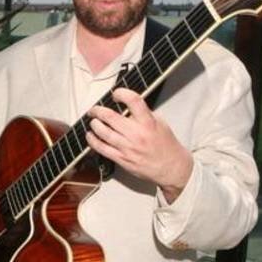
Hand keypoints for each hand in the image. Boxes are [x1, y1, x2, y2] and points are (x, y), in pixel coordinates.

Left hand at [86, 88, 192, 202]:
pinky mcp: (121, 159)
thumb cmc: (166, 146)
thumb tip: (128, 106)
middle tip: (95, 109)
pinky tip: (90, 135)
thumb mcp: (160, 123)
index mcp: (148, 123)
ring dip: (94, 124)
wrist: (171, 167)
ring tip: (93, 121)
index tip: (116, 94)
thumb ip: (144, 114)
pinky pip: (101, 148)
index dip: (121, 93)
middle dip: (98, 110)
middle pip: (110, 117)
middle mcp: (136, 134)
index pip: (133, 101)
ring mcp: (127, 147)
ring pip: (103, 132)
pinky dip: (92, 140)